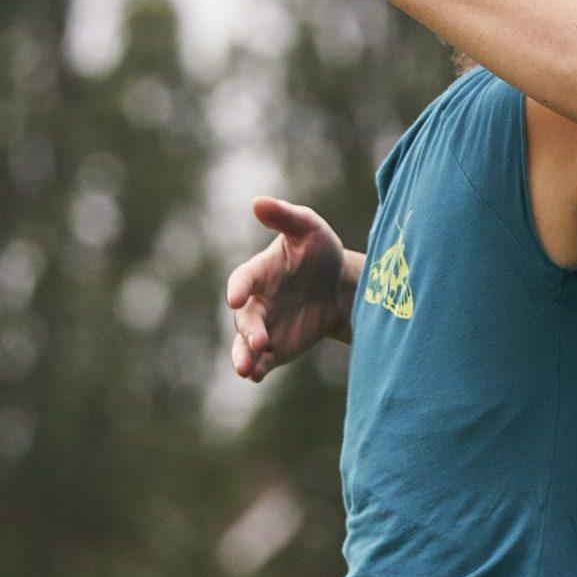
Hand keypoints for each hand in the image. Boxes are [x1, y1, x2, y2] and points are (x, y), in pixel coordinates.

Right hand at [225, 197, 356, 381]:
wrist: (340, 288)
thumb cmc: (320, 252)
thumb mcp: (308, 228)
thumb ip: (285, 216)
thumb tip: (258, 201)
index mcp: (259, 272)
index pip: (243, 279)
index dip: (239, 287)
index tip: (235, 297)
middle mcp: (256, 302)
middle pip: (244, 318)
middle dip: (248, 330)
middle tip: (258, 341)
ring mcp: (263, 327)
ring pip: (245, 345)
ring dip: (243, 356)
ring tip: (246, 369)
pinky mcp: (275, 348)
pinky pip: (262, 361)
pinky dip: (258, 369)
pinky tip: (257, 375)